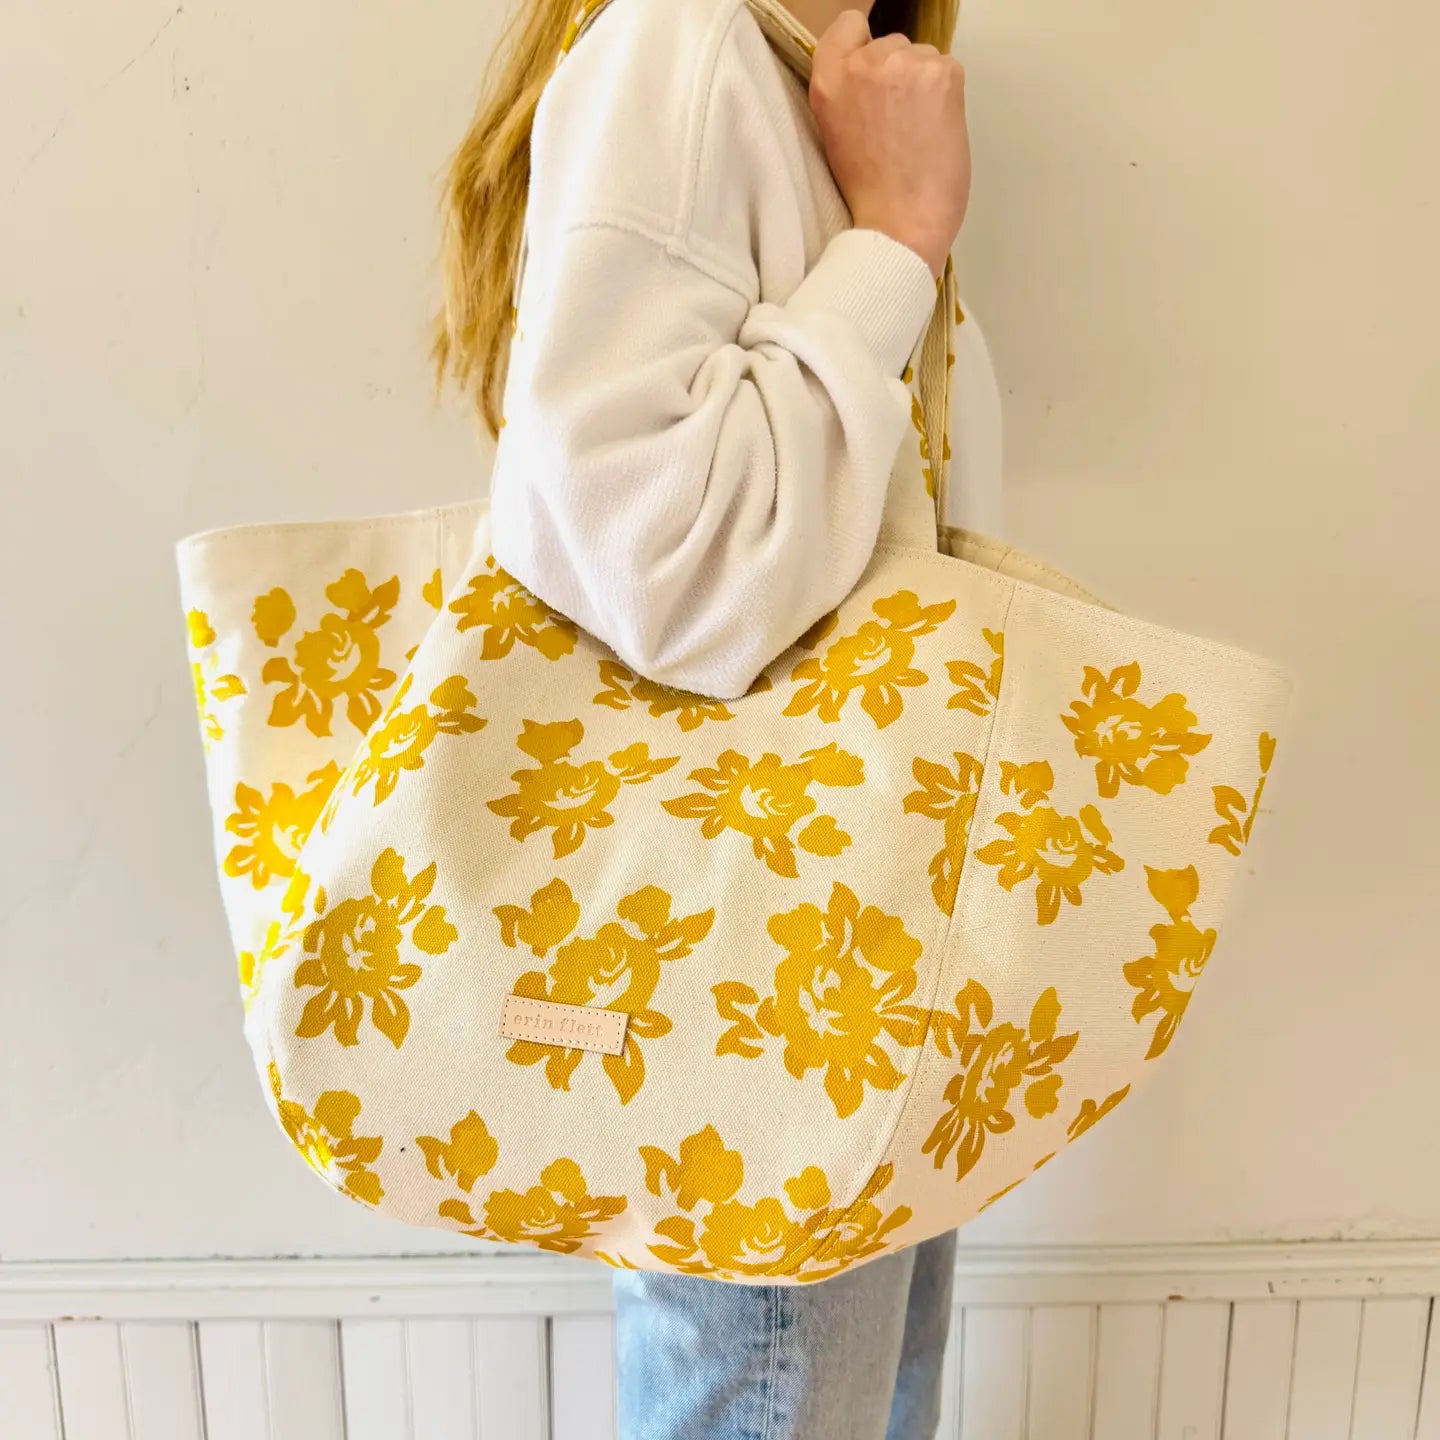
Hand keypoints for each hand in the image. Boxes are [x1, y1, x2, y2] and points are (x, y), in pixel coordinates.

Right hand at [808, 8, 971, 277]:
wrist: (900, 226)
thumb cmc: (871, 195)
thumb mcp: (837, 134)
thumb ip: (849, 94)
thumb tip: (876, 78)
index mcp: (827, 81)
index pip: (848, 26)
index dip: (864, 47)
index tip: (873, 77)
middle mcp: (862, 65)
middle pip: (890, 43)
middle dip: (898, 74)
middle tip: (899, 123)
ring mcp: (902, 65)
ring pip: (922, 55)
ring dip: (925, 85)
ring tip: (918, 133)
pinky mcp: (941, 73)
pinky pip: (948, 68)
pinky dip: (948, 97)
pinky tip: (937, 130)